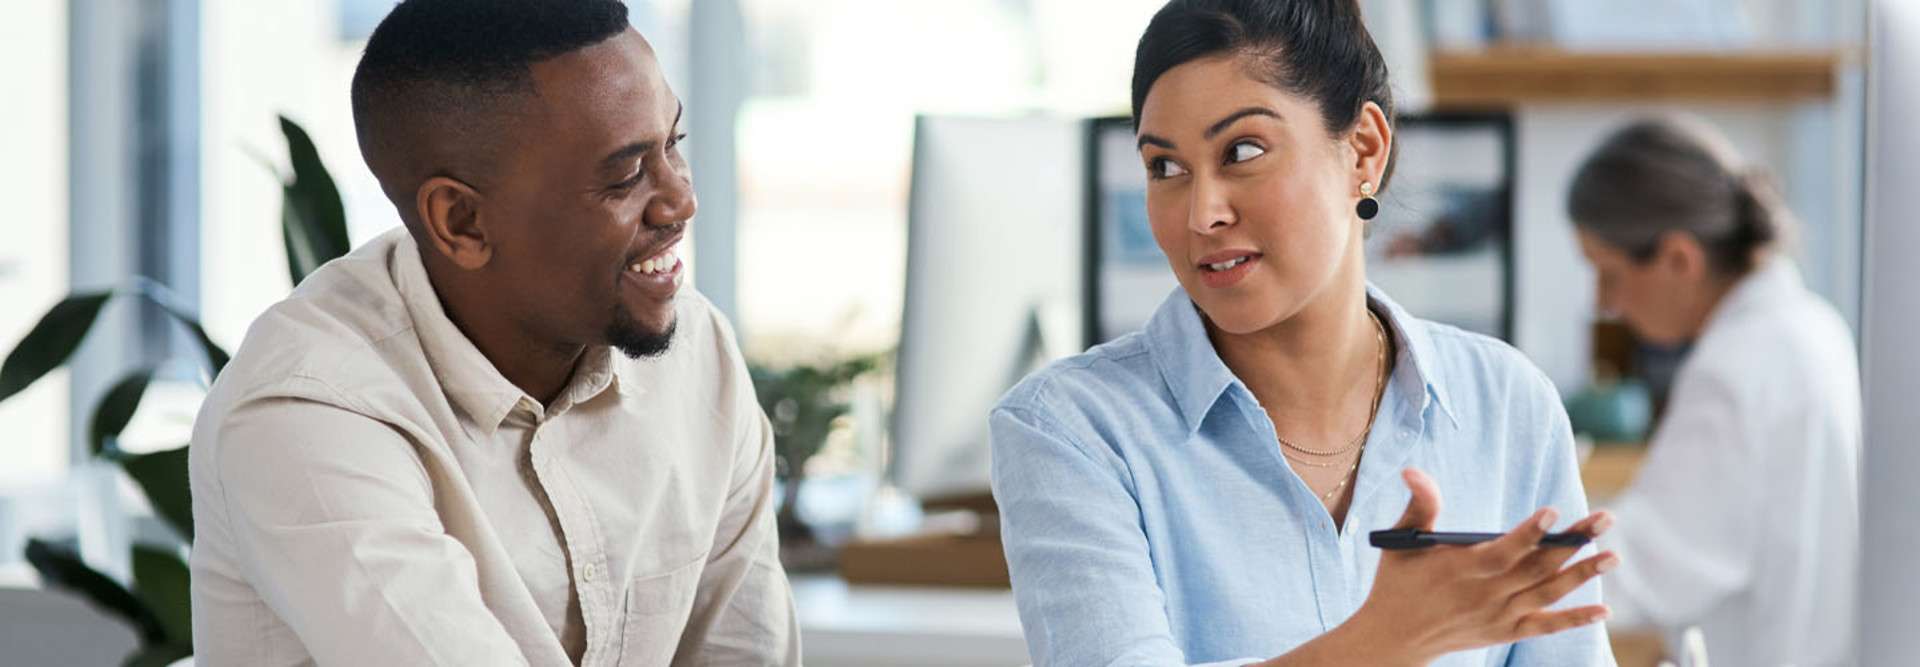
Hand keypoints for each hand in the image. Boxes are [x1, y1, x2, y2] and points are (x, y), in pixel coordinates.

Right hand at [1347, 468, 1617, 664]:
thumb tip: (1412, 470)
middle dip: (1573, 542)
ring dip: (1582, 575)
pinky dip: (1574, 619)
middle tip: (1606, 517)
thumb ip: (1419, 505)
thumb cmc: (1398, 582)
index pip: (1502, 551)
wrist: (1394, 637)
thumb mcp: (1401, 541)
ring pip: (1547, 593)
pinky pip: (1545, 626)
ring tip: (1613, 555)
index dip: (1528, 534)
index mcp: (1461, 569)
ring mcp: (1498, 616)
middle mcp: (1485, 595)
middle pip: (1536, 567)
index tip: (1553, 512)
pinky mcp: (1504, 632)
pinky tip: (1603, 609)